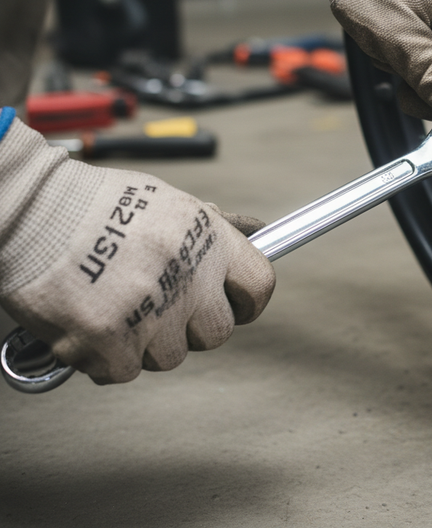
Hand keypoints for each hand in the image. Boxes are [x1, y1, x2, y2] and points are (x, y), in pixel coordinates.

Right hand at [0, 119, 274, 383]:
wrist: (27, 208)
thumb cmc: (93, 203)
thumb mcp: (168, 203)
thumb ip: (209, 230)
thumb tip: (257, 231)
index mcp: (208, 238)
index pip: (260, 286)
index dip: (247, 303)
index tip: (233, 306)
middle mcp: (187, 276)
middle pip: (216, 334)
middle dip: (190, 328)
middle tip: (156, 306)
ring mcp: (150, 311)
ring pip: (169, 357)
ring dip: (143, 342)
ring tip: (111, 303)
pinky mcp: (109, 340)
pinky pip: (123, 371)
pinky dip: (103, 358)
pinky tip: (86, 321)